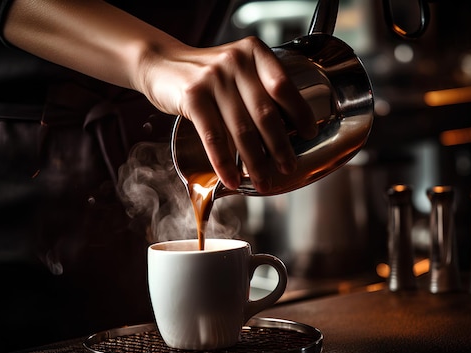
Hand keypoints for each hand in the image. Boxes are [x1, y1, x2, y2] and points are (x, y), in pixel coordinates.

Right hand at [138, 36, 316, 192]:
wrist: (161, 63)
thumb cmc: (205, 73)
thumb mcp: (236, 69)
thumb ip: (258, 87)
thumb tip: (284, 131)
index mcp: (253, 52)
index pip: (283, 85)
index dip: (299, 112)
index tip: (309, 134)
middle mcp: (235, 62)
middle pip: (265, 112)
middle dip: (280, 146)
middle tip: (288, 167)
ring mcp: (212, 79)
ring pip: (241, 129)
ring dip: (255, 162)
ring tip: (264, 182)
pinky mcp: (192, 97)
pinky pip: (213, 136)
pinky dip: (224, 163)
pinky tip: (232, 179)